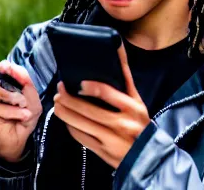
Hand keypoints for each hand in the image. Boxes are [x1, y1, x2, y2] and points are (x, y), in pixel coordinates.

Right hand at [0, 61, 42, 161]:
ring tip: (23, 104)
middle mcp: (0, 92)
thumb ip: (30, 90)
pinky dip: (13, 111)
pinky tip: (23, 115)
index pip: (7, 72)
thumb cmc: (26, 117)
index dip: (6, 67)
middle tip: (23, 92)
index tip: (5, 66)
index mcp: (12, 86)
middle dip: (9, 81)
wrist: (21, 138)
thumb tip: (23, 79)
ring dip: (12, 97)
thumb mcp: (34, 103)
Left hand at [54, 43, 149, 168]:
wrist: (146, 153)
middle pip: (89, 110)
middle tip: (59, 90)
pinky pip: (81, 137)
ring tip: (58, 103)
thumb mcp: (137, 101)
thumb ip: (126, 79)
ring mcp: (111, 139)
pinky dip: (70, 127)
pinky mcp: (102, 151)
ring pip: (81, 125)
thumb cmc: (140, 121)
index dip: (91, 87)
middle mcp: (121, 123)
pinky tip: (66, 120)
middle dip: (69, 100)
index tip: (78, 82)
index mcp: (132, 107)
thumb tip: (118, 49)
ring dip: (65, 113)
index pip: (108, 93)